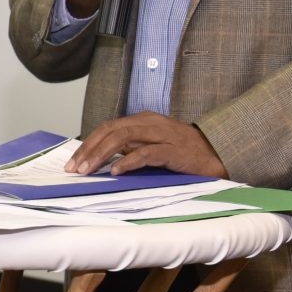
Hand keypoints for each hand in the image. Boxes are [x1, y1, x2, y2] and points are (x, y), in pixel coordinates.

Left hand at [69, 113, 226, 178]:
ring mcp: (162, 135)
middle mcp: (149, 123)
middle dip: (89, 149)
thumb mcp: (152, 145)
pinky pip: (145, 153)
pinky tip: (115, 171)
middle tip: (75, 168)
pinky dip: (128, 161)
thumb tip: (102, 158)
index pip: (108, 127)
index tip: (74, 161)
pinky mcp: (173, 150)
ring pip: (123, 138)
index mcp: (143, 121)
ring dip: (102, 154)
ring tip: (88, 170)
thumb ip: (131, 147)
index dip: (88, 143)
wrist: (217, 153)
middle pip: (111, 130)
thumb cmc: (183, 152)